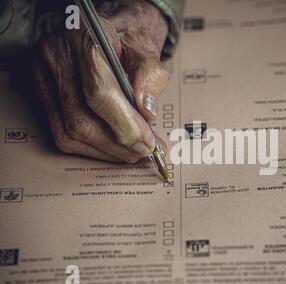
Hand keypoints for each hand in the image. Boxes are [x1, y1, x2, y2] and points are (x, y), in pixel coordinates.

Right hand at [34, 0, 168, 162]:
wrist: (106, 37)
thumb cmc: (128, 46)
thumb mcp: (148, 55)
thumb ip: (152, 80)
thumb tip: (147, 114)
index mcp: (84, 39)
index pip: (99, 92)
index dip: (125, 124)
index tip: (148, 142)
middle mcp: (56, 56)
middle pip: (81, 119)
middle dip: (118, 144)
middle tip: (145, 151)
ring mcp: (43, 76)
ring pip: (69, 132)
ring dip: (106, 151)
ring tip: (134, 152)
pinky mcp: (41, 94)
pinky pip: (62, 134)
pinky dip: (92, 148)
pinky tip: (115, 149)